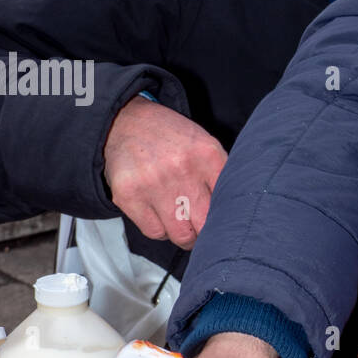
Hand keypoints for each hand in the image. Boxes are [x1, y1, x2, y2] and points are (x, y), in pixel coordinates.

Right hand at [103, 97, 227, 249]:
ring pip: (181, 235)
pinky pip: (155, 232)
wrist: (123, 122)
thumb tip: (234, 213)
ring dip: (183, 233)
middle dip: (205, 231)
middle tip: (202, 227)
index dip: (227, 217)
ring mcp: (154, 184)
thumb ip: (220, 175)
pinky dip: (160, 229)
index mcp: (207, 154)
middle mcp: (182, 168)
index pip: (229, 201)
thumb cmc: (169, 139)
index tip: (224, 221)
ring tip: (180, 220)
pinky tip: (160, 214)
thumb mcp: (203, 145)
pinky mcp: (128, 196)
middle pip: (206, 224)